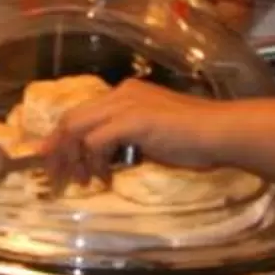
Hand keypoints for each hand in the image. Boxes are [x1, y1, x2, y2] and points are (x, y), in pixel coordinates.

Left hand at [42, 79, 244, 189]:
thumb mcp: (152, 135)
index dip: (62, 138)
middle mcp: (121, 93)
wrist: (220, 132)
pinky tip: (105, 178)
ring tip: (78, 182)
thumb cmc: (194, 138)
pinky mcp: (133, 120)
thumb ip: (127, 138)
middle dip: (57, 150)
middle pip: (71, 118)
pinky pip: (97, 141)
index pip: (81, 112)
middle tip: (55, 178)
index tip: (54, 162)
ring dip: (71, 158)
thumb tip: (104, 159)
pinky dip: (95, 162)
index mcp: (125, 93)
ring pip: (77, 128)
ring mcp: (126, 104)